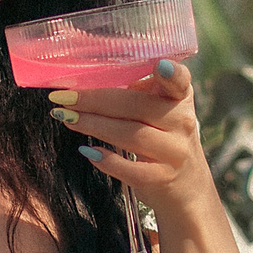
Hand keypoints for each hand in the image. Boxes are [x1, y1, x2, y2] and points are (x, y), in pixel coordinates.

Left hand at [46, 60, 215, 221]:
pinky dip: (107, 160)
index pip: (179, 80)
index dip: (171, 72)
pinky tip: (87, 151)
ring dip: (94, 125)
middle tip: (65, 97)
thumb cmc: (163, 139)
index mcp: (180, 97)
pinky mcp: (162, 178)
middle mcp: (182, 122)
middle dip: (95, 100)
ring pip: (132, 135)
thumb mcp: (161, 112)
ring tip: (67, 118)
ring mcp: (174, 152)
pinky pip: (131, 169)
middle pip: (137, 106)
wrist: (187, 187)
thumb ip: (137, 95)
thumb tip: (88, 84)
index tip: (159, 65)